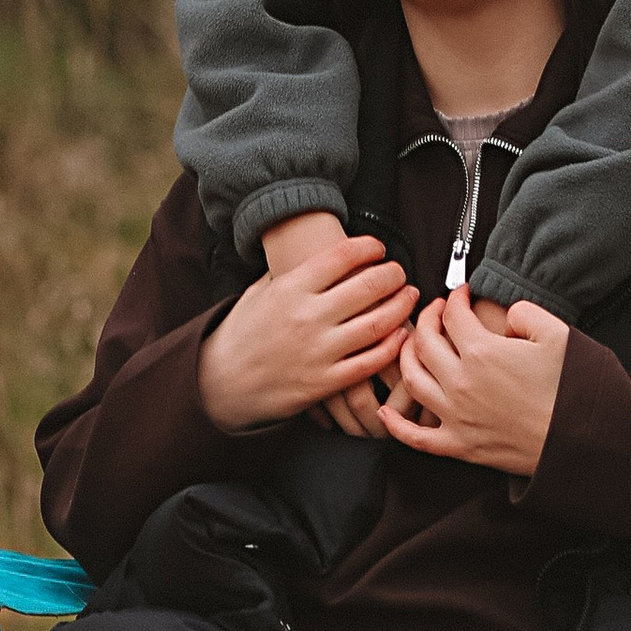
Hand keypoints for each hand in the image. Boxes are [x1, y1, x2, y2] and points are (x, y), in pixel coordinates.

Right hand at [261, 208, 396, 436]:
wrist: (221, 383)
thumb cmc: (241, 333)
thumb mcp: (259, 291)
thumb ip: (289, 272)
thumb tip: (314, 249)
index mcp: (290, 288)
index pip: (342, 256)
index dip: (368, 247)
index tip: (378, 248)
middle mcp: (307, 317)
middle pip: (368, 286)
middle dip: (393, 274)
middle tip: (399, 272)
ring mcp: (318, 351)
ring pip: (377, 323)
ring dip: (401, 306)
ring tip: (409, 296)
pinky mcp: (325, 382)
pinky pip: (370, 361)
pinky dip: (392, 345)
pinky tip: (400, 334)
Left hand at [380, 288, 569, 475]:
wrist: (582, 441)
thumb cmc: (573, 389)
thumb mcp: (558, 334)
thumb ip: (526, 313)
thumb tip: (507, 315)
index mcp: (482, 352)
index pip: (452, 316)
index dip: (454, 298)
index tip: (459, 293)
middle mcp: (460, 383)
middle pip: (424, 342)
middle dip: (427, 319)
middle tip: (435, 311)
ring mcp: (456, 416)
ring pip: (412, 380)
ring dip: (406, 356)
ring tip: (412, 344)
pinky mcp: (460, 445)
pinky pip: (416, 437)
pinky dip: (396, 424)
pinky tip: (386, 411)